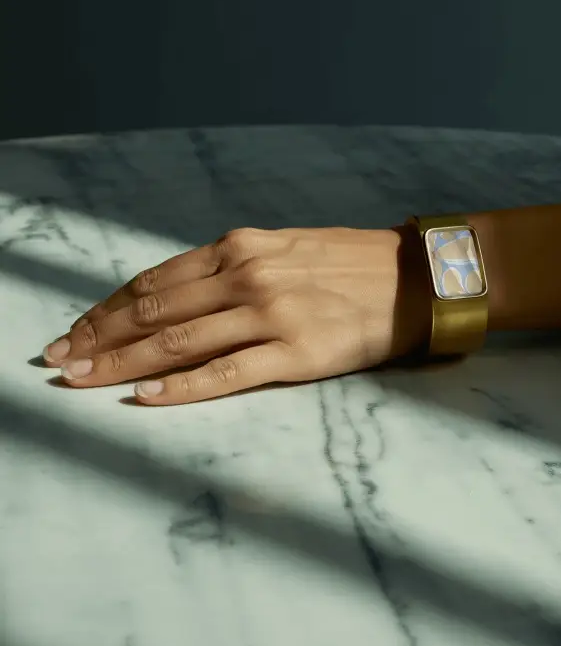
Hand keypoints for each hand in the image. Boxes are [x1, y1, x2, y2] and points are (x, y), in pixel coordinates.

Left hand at [42, 226, 429, 404]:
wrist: (417, 278)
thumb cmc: (351, 264)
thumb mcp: (284, 249)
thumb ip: (232, 268)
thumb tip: (177, 296)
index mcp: (240, 248)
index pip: (155, 281)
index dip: (107, 307)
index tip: (75, 329)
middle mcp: (247, 276)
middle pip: (154, 312)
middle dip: (98, 337)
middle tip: (58, 360)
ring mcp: (271, 314)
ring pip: (179, 342)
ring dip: (122, 363)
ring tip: (81, 381)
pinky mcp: (297, 352)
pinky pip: (227, 373)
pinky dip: (181, 387)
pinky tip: (146, 397)